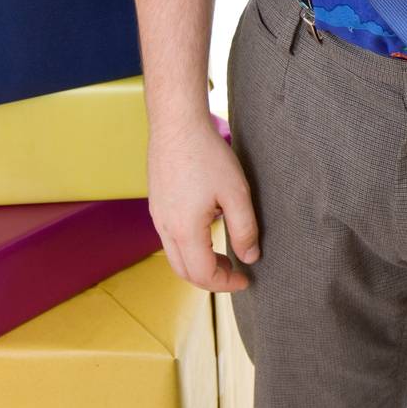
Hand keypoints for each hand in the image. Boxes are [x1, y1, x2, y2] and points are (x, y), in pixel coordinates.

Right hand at [147, 115, 260, 292]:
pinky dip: (188, 247)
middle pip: (184, 271)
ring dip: (198, 263)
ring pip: (174, 255)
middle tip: (235, 272)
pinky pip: (170, 237)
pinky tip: (207, 230)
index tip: (246, 280)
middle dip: (211, 279)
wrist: (177, 124)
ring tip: (223, 254)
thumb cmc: (207, 155)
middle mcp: (165, 228)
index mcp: (185, 231)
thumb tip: (249, 257)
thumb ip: (244, 229)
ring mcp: (158, 216)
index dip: (226, 283)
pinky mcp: (157, 203)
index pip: (203, 274)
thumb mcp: (236, 193)